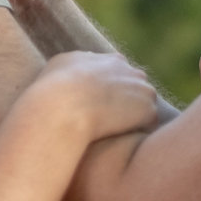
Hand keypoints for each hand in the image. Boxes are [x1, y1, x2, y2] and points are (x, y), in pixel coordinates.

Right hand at [37, 51, 156, 140]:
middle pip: (136, 85)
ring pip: (144, 104)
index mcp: (107, 59)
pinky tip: (122, 140)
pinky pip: (147, 123)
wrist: (63, 107)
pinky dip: (137, 132)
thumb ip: (74, 65)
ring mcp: (140, 88)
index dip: (112, 89)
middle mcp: (128, 70)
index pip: (119, 71)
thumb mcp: (59, 67)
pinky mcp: (147, 110)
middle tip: (112, 121)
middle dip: (128, 100)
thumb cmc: (53, 91)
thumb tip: (79, 67)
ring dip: (134, 117)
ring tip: (116, 133)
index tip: (102, 105)